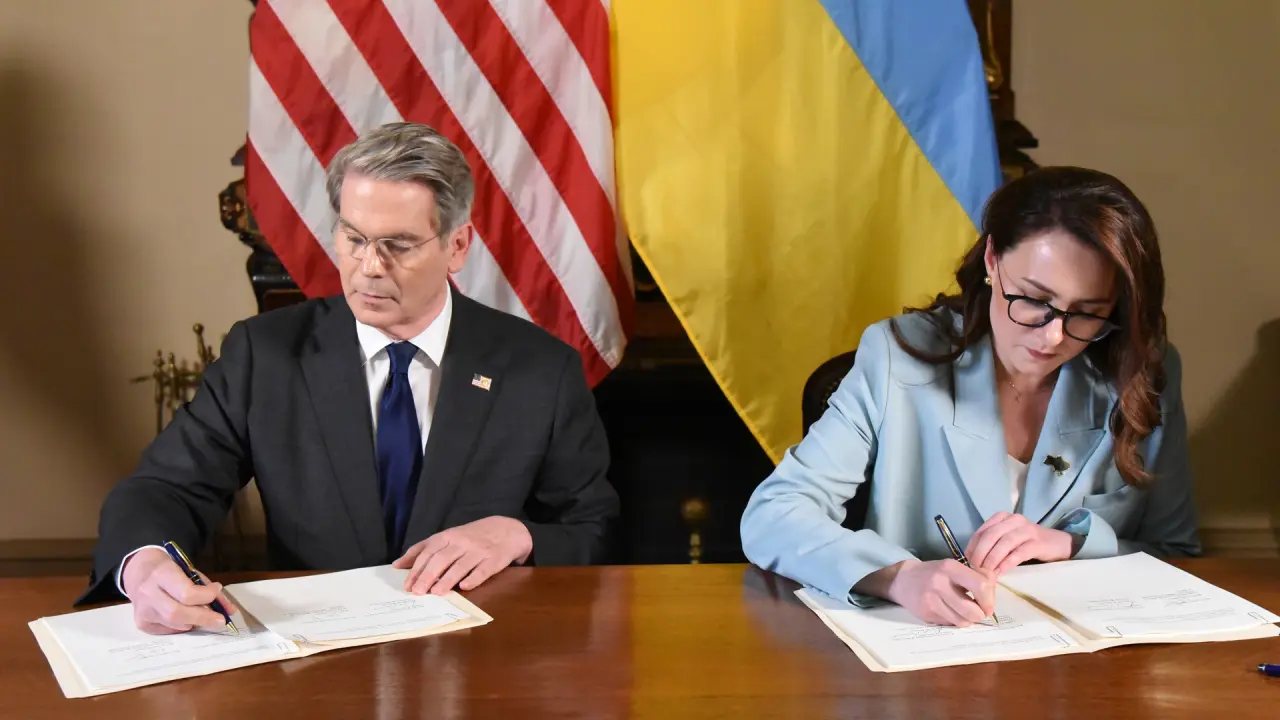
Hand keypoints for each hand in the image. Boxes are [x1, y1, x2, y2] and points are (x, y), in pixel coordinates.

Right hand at [120, 548, 238, 634]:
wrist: (139, 571)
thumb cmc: (170, 570)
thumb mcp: (189, 571)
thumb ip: (209, 589)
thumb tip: (231, 611)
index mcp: (162, 574)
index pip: (186, 593)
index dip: (206, 596)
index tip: (216, 591)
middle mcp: (148, 593)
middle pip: (178, 613)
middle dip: (203, 618)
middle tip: (220, 620)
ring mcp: (143, 610)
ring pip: (175, 624)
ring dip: (194, 622)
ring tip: (203, 615)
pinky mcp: (142, 623)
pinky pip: (168, 630)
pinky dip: (182, 626)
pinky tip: (186, 618)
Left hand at [393, 516, 532, 594]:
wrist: (507, 530)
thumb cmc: (471, 536)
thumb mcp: (447, 537)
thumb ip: (424, 549)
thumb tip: (398, 565)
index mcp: (448, 536)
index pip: (428, 551)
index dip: (417, 568)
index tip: (407, 585)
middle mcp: (462, 542)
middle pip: (441, 559)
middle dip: (428, 575)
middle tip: (417, 592)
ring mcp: (478, 551)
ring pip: (460, 566)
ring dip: (447, 580)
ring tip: (435, 593)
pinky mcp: (494, 560)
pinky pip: (483, 570)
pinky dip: (473, 579)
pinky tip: (465, 587)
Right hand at [884, 559, 996, 626]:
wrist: (903, 580)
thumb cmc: (935, 573)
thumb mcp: (954, 567)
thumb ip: (976, 575)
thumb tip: (994, 588)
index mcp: (950, 567)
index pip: (981, 585)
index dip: (990, 599)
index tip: (988, 604)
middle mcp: (940, 583)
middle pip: (973, 610)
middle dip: (980, 615)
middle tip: (979, 612)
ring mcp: (931, 600)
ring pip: (963, 621)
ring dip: (968, 620)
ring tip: (963, 612)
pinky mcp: (926, 613)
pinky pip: (950, 624)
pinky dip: (954, 621)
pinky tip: (949, 612)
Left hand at [965, 512, 1072, 575]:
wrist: (1057, 544)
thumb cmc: (1026, 543)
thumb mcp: (1006, 541)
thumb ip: (990, 546)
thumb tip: (970, 561)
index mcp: (1002, 517)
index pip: (981, 531)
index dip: (972, 548)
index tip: (967, 563)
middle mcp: (1014, 520)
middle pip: (991, 535)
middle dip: (980, 554)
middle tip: (975, 570)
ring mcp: (1027, 530)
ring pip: (1004, 543)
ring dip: (992, 560)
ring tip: (986, 574)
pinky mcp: (1038, 543)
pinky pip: (1019, 552)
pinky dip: (1007, 563)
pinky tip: (1001, 572)